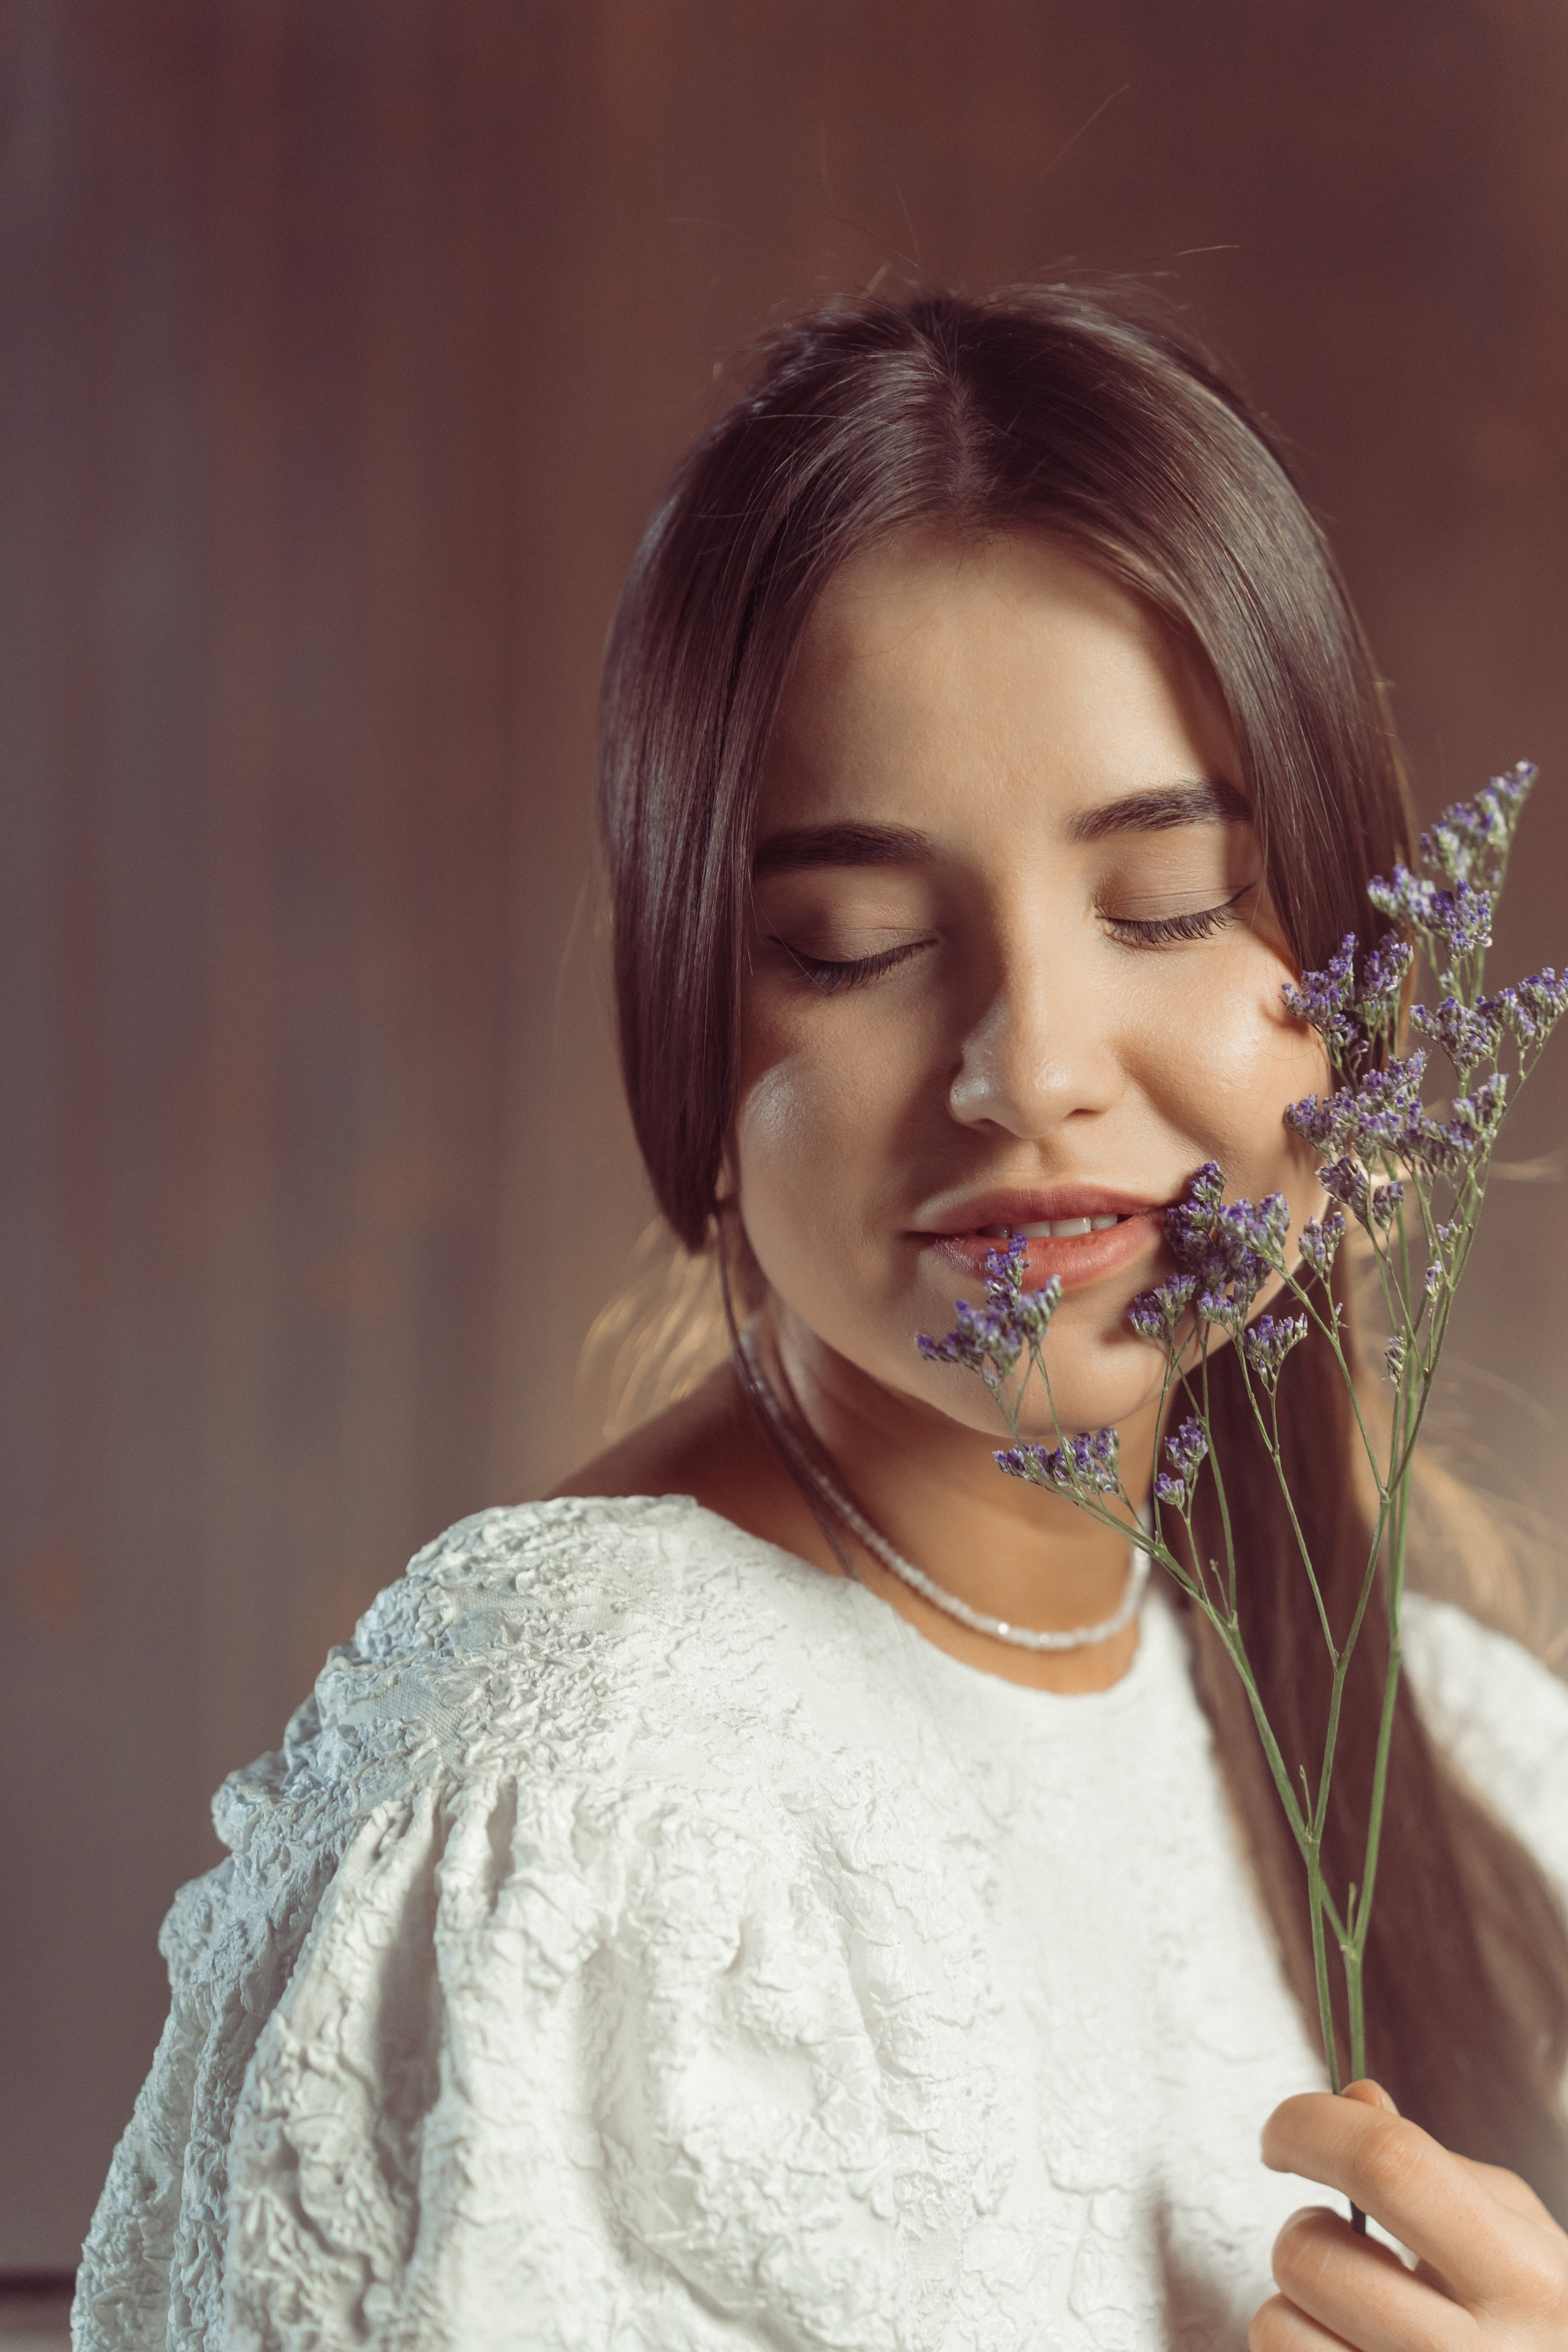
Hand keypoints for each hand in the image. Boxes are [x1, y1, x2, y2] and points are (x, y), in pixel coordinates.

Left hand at [1249, 2079, 1567, 2347]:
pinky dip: (1304, 2349)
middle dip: (1305, 2227)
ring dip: (1296, 2303)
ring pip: (1278, 2326)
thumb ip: (1439, 2168)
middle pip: (1312, 2254)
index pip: (1389, 2167)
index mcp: (1527, 2280)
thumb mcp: (1524, 2236)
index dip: (1312, 2127)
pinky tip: (1355, 2348)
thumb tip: (1355, 2100)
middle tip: (1345, 2243)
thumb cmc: (1545, 2319)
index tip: (1283, 2134)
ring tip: (1353, 2307)